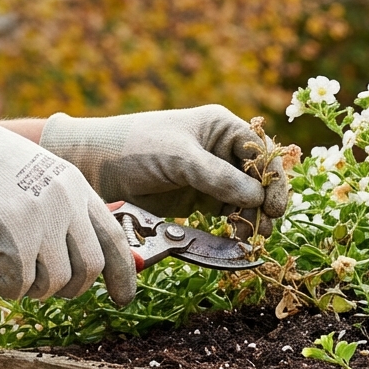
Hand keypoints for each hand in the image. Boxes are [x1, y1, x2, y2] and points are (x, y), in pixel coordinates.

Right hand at [0, 89, 137, 303]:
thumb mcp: (41, 179)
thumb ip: (67, 212)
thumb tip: (92, 261)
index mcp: (77, 187)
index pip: (114, 238)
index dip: (124, 274)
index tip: (124, 298)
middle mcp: (66, 203)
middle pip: (90, 266)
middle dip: (75, 288)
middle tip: (53, 290)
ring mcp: (40, 219)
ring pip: (57, 280)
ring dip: (38, 291)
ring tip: (19, 280)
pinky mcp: (11, 236)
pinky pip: (22, 283)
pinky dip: (11, 290)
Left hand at [40, 105, 289, 221]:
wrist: (93, 166)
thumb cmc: (135, 147)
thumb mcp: (180, 158)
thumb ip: (220, 179)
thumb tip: (258, 198)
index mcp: (222, 128)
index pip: (262, 153)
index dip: (273, 180)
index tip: (275, 207)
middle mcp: (221, 151)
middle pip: (259, 180)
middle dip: (265, 204)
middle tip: (265, 228)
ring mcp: (211, 177)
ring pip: (246, 201)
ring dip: (251, 219)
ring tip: (250, 238)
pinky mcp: (198, 200)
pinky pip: (226, 215)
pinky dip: (234, 227)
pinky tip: (236, 239)